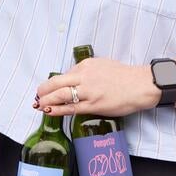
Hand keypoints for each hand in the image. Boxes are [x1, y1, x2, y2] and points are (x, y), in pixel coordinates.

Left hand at [33, 57, 158, 117]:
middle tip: (37, 96)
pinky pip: (72, 108)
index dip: (53, 83)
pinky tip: (50, 111)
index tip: (47, 88)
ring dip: (47, 100)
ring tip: (38, 105)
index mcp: (86, 65)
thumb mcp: (101, 65)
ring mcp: (88, 92)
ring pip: (62, 96)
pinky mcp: (94, 106)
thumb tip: (74, 78)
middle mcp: (84, 77)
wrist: (139, 85)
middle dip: (44, 90)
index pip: (64, 74)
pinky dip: (58, 109)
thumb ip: (86, 71)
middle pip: (57, 83)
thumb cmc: (123, 75)